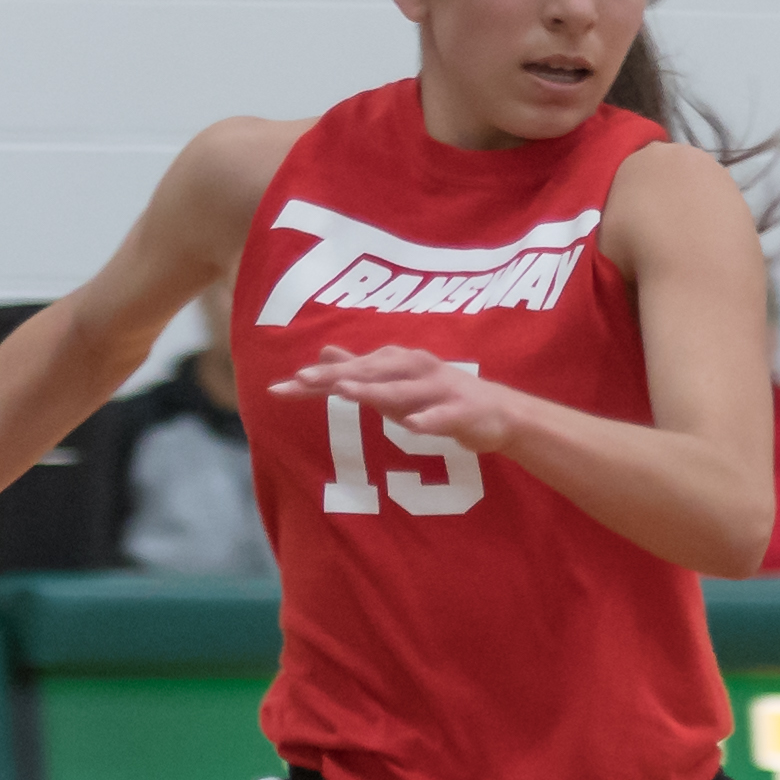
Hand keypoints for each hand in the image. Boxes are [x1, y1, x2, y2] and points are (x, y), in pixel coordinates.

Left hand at [278, 344, 522, 457]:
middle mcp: (415, 368)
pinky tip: (411, 427)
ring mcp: (439, 389)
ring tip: (346, 392)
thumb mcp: (396, 382)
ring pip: (402, 390)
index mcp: (396, 362)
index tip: (279, 387)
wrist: (499, 413)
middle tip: (302, 379)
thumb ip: (359, 370)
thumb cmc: (439, 397)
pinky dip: (427, 420)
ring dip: (375, 390)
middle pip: (370, 373)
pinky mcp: (462, 411)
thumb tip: (321, 353)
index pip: (348, 370)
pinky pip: (442, 416)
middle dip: (336, 376)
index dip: (315, 378)